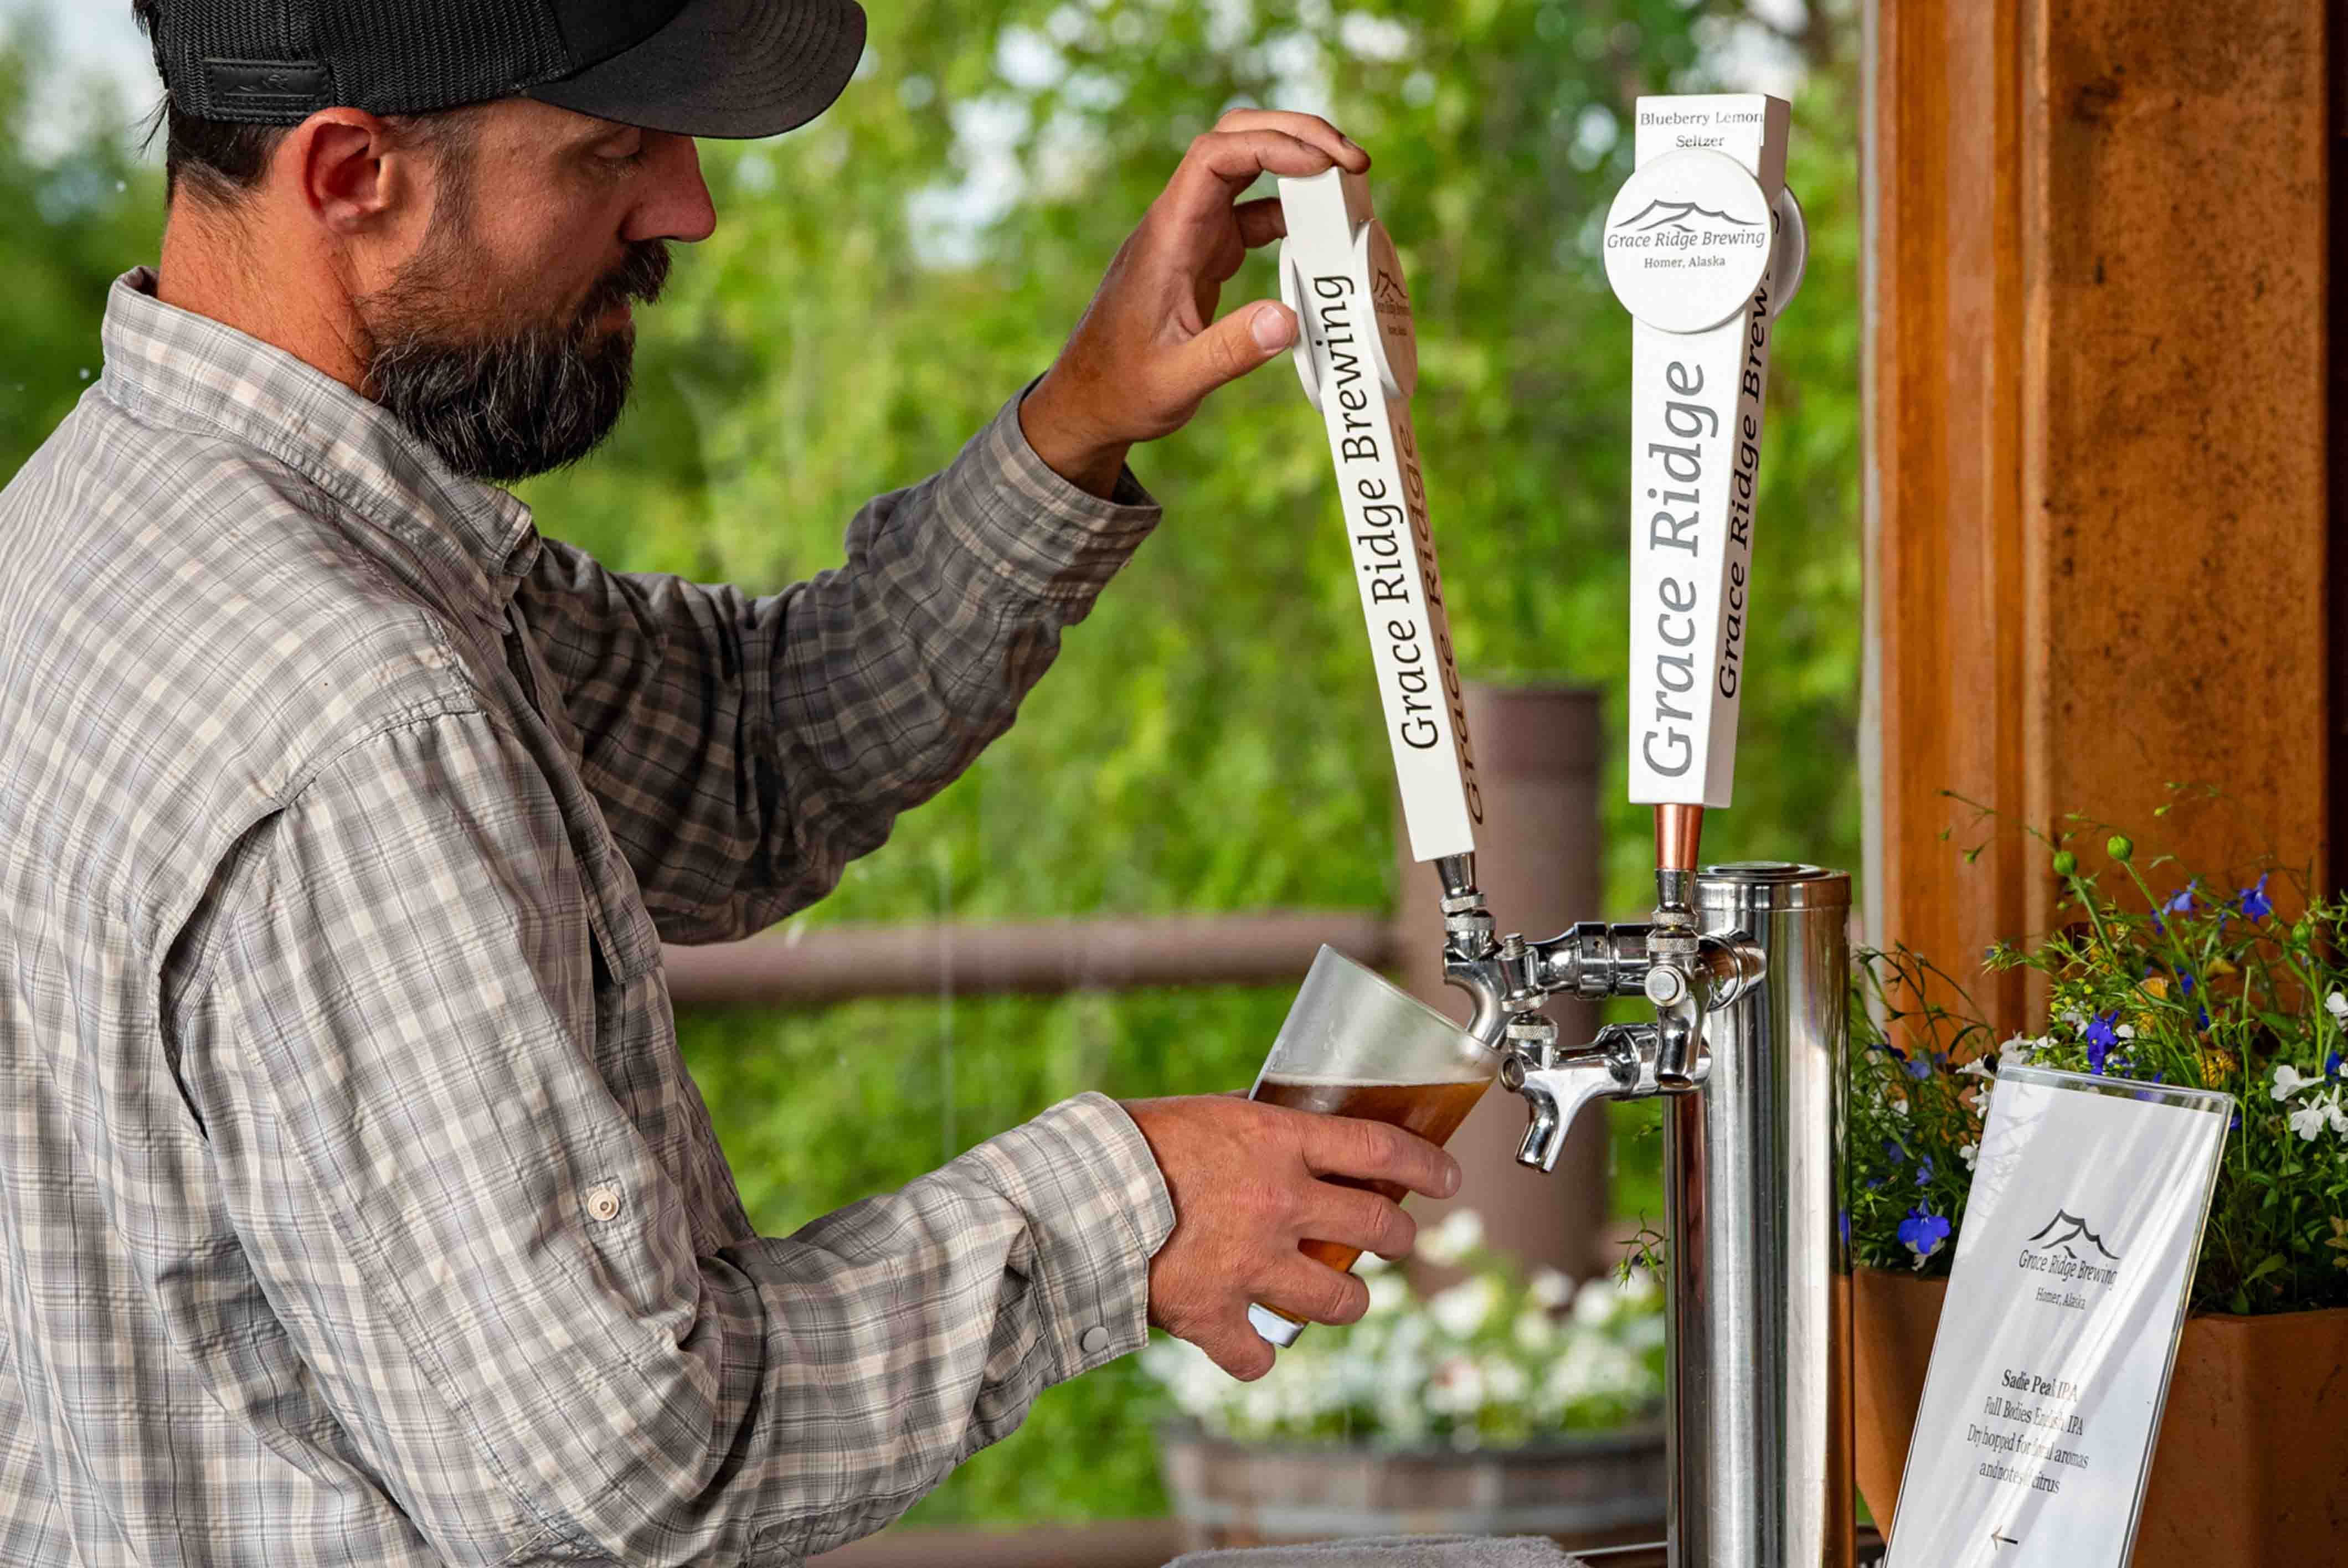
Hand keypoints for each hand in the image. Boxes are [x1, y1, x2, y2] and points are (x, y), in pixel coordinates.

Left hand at [1019, 110, 1370, 496]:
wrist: (1092, 400)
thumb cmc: (1124, 389)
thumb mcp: (1176, 381)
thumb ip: (1229, 352)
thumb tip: (1289, 320)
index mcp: (1167, 237)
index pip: (1215, 157)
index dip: (1272, 146)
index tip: (1325, 167)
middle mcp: (1179, 221)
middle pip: (1234, 140)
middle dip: (1295, 135)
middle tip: (1354, 161)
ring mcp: (1193, 233)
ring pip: (1246, 168)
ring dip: (1297, 164)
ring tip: (1349, 185)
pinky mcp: (1205, 252)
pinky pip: (1252, 211)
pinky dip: (1290, 210)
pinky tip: (1320, 232)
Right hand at [1119, 1093, 1459, 1380]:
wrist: (1071, 1195)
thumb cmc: (1132, 1143)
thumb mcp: (1208, 1114)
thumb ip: (1258, 1132)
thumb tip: (1293, 1133)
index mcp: (1276, 1142)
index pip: (1380, 1151)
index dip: (1426, 1165)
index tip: (1448, 1178)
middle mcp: (1278, 1203)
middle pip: (1377, 1229)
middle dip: (1399, 1237)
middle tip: (1398, 1240)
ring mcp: (1250, 1264)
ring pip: (1341, 1301)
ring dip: (1350, 1302)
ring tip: (1342, 1298)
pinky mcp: (1213, 1316)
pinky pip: (1259, 1358)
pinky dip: (1255, 1357)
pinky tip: (1249, 1346)